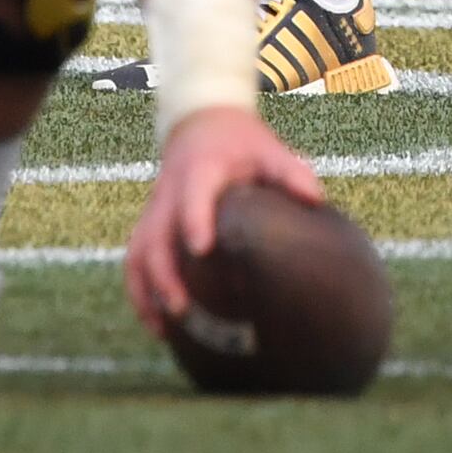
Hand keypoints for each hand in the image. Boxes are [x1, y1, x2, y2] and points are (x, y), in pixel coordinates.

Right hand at [125, 104, 323, 331]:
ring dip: (147, 291)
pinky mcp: (149, 224)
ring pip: (138, 252)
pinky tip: (158, 325)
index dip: (194, 219)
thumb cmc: (240, 143)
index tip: (201, 248)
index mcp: (200, 170)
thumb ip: (289, 172)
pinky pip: (135, 260)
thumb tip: (315, 200)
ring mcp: (155, 209)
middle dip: (164, 273)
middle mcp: (170, 192)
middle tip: (182, 309)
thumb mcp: (267, 148)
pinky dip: (141, 292)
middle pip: (155, 235)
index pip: (192, 194)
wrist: (201, 123)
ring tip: (166, 329)